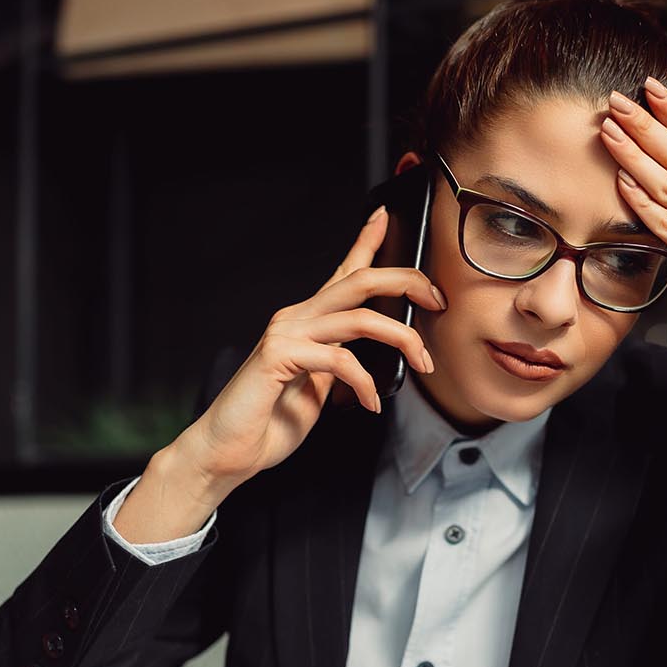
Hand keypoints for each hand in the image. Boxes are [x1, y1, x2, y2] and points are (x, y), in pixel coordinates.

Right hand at [173, 206, 447, 492]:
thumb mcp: (318, 386)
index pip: (343, 273)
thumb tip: (376, 358)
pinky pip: (340, 359)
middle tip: (438, 301)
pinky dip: (365, 383)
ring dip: (402, 338)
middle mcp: (296, 318)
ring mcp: (286, 333)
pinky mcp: (279, 356)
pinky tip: (370, 403)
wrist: (228, 450)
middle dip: (407, 282)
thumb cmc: (269, 421)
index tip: (387, 216)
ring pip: (359, 317)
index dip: (367, 241)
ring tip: (422, 363)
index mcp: (308, 321)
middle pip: (359, 281)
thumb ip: (340, 364)